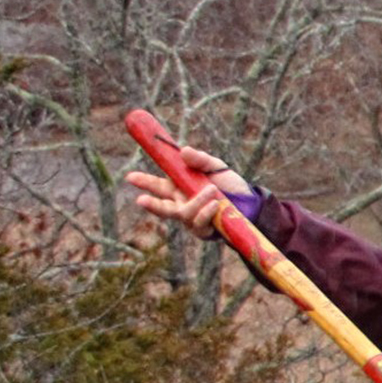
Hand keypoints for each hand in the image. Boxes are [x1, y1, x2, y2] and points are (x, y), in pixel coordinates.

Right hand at [127, 145, 251, 239]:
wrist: (251, 202)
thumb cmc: (229, 184)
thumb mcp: (215, 166)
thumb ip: (199, 159)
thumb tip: (183, 151)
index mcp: (179, 187)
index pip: (157, 186)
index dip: (143, 182)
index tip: (130, 177)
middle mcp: (182, 204)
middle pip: (161, 207)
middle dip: (150, 204)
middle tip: (141, 200)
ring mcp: (192, 219)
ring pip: (182, 213)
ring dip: (196, 201)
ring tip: (212, 190)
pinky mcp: (204, 230)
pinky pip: (198, 223)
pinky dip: (205, 212)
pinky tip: (215, 204)